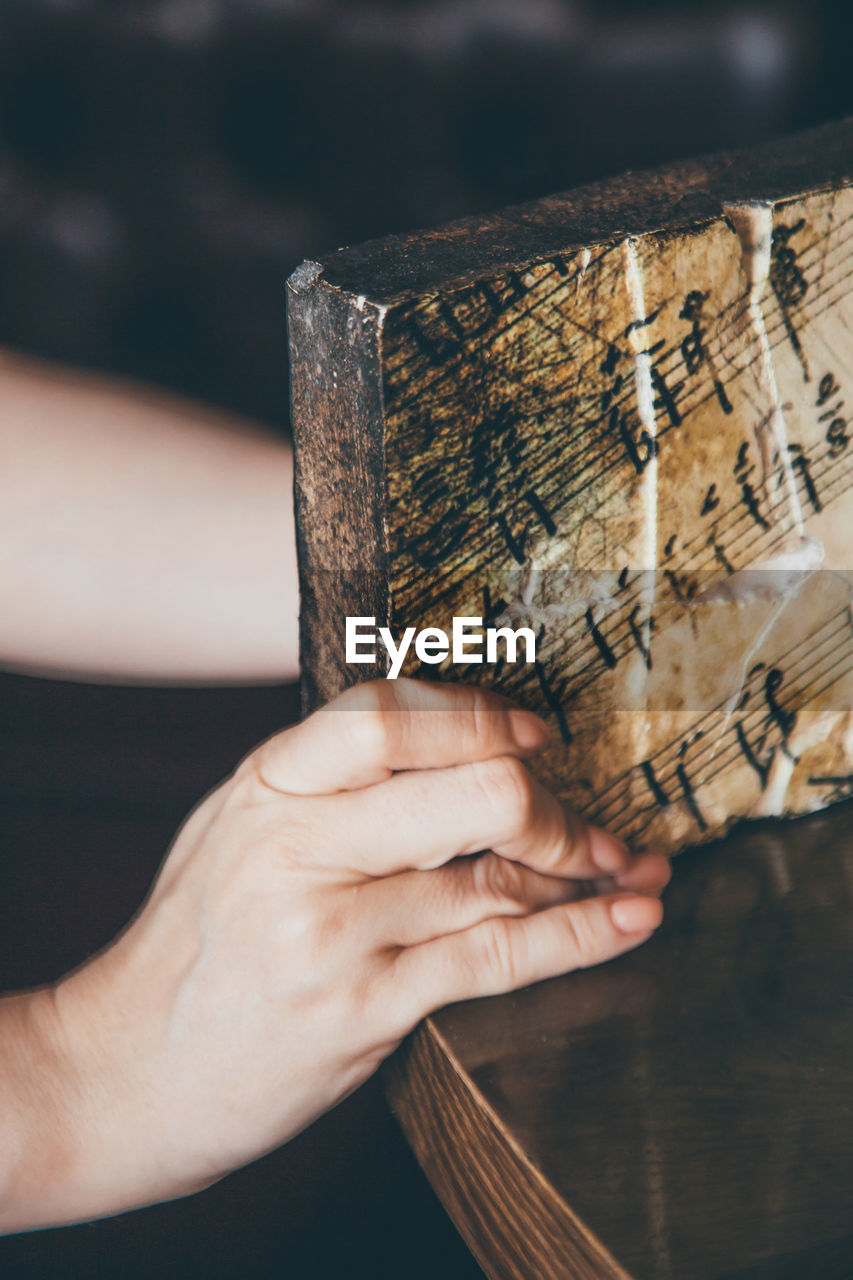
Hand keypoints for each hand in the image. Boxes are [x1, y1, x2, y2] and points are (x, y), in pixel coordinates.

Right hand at [6, 679, 667, 1229]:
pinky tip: (628, 921)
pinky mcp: (362, 1009)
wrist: (124, 1068)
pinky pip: (496, 958)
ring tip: (630, 865)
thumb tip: (447, 737)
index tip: (534, 733)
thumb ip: (327, 782)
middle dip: (551, 804)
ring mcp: (332, 931)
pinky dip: (580, 937)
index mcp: (270, 785)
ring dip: (584, 870)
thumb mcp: (237, 829)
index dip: (483, 716)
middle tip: (581, 824)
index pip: (394, 714)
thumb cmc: (194, 942)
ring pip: (497, 877)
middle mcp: (299, 846)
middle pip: (471, 790)